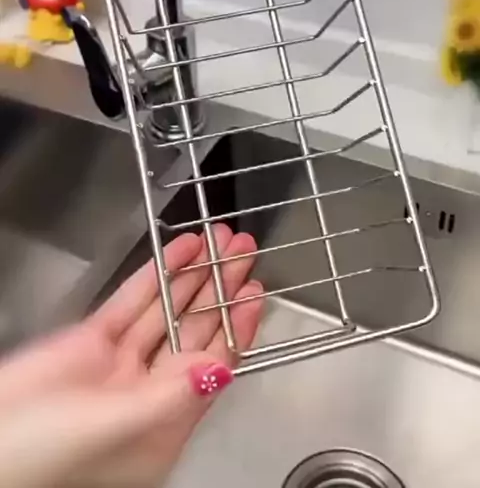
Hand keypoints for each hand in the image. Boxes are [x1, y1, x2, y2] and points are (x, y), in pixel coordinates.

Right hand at [0, 225, 262, 487]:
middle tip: (242, 251)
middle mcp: (148, 389)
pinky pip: (133, 302)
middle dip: (221, 289)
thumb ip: (170, 396)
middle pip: (195, 331)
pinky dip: (157, 274)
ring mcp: (120, 363)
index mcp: (164, 423)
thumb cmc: (42, 458)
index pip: (215, 366)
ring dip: (195, 274)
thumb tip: (219, 370)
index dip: (237, 325)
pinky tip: (180, 249)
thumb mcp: (114, 428)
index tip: (254, 291)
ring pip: (167, 310)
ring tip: (220, 240)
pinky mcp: (92, 340)